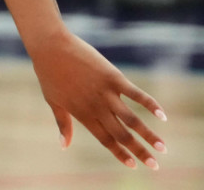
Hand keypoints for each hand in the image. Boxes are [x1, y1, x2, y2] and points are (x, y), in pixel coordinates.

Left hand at [30, 29, 166, 169]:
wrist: (50, 46)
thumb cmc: (49, 73)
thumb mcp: (53, 101)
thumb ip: (63, 124)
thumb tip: (63, 146)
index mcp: (82, 114)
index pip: (106, 140)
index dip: (120, 154)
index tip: (134, 166)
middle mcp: (96, 107)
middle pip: (122, 135)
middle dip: (139, 151)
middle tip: (155, 166)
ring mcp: (106, 92)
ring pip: (132, 119)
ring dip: (149, 135)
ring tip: (163, 148)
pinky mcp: (113, 77)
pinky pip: (135, 94)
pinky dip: (150, 104)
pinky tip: (162, 116)